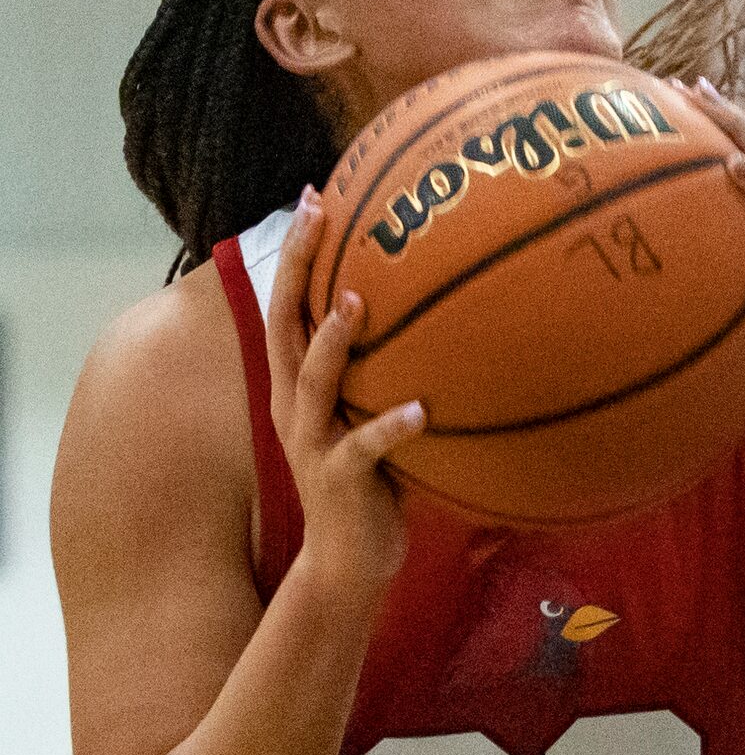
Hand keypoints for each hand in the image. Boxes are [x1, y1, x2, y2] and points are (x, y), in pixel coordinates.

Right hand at [264, 190, 424, 607]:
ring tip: (357, 301)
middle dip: (298, 267)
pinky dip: (391, 429)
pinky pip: (364, 451)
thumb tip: (449, 309)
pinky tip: (421, 411)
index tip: (314, 194)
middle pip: (286, 324)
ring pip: (314, 381)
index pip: (291, 305)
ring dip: (334, 340)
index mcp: (301, 384)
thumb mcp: (375, 410)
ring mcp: (313, 442)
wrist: (349, 560)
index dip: (299, 252)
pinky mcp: (339, 480)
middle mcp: (297, 405)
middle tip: (317, 213)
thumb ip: (392, 365)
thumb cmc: (375, 477)